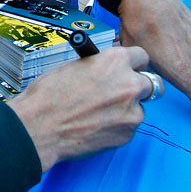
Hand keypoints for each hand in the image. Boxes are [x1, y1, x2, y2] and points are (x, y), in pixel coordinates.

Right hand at [9, 46, 152, 171]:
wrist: (40, 127)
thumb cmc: (50, 95)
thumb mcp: (77, 65)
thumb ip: (101, 66)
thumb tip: (110, 69)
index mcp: (117, 61)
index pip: (142, 56)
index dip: (133, 64)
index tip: (129, 69)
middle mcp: (130, 84)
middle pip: (151, 83)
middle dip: (138, 86)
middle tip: (122, 92)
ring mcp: (132, 112)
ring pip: (139, 107)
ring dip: (126, 109)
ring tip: (100, 113)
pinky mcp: (127, 135)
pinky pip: (129, 127)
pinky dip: (117, 126)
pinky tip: (96, 126)